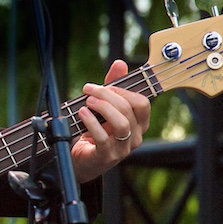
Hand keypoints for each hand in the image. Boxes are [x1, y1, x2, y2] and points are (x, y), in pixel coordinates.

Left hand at [69, 59, 150, 183]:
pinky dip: (91, 122)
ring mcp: (122, 148)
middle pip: (129, 109)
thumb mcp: (104, 107)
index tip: (106, 86)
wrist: (80, 160)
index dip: (124, 90)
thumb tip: (120, 63)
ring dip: (103, 107)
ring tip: (87, 101)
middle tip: (89, 90)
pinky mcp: (107, 157)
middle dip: (108, 94)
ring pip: (122, 123)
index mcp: (138, 124)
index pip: (142, 103)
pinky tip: (82, 113)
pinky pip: (103, 138)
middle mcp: (135, 137)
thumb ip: (113, 86)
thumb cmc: (94, 131)